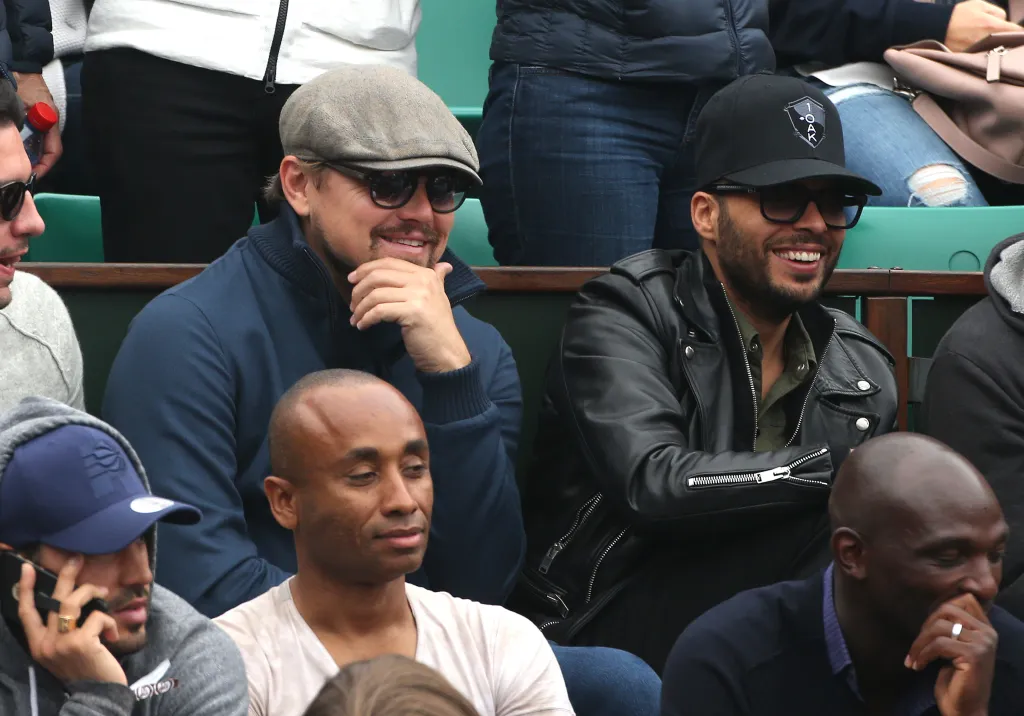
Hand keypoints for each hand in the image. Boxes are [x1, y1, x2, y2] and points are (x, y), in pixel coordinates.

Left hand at [12, 72, 61, 178]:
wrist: (20, 65)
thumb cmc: (23, 83)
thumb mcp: (20, 104)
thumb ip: (20, 122)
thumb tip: (15, 144)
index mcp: (51, 122)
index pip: (54, 151)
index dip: (45, 165)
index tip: (33, 174)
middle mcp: (50, 124)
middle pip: (47, 151)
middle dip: (36, 163)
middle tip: (23, 172)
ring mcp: (43, 122)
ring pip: (39, 145)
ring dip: (29, 155)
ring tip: (19, 163)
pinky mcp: (34, 118)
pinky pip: (32, 137)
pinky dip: (24, 145)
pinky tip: (15, 148)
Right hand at [17, 557, 127, 685]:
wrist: (99, 694)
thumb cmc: (87, 668)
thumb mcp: (67, 650)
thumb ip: (64, 631)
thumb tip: (74, 599)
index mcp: (39, 645)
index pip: (26, 613)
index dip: (27, 589)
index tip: (27, 568)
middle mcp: (45, 644)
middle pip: (54, 601)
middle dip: (66, 575)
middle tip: (77, 559)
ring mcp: (61, 644)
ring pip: (73, 602)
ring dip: (92, 592)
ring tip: (104, 595)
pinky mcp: (81, 643)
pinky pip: (96, 617)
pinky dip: (108, 621)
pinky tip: (112, 635)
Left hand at [348, 258, 471, 373]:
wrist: (447, 352)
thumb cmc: (437, 327)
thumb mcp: (438, 297)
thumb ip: (438, 279)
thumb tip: (444, 265)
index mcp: (426, 274)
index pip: (389, 263)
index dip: (366, 269)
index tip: (352, 280)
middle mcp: (423, 281)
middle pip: (379, 276)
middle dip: (359, 289)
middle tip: (352, 304)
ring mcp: (418, 296)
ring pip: (376, 295)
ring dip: (360, 308)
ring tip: (356, 318)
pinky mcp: (412, 312)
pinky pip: (379, 311)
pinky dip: (366, 318)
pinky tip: (362, 326)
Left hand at [905, 594, 996, 715]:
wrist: (965, 708)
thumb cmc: (956, 679)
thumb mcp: (955, 647)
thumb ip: (953, 627)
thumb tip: (934, 607)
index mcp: (985, 628)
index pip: (964, 598)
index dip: (940, 606)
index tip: (926, 626)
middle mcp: (987, 632)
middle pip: (947, 609)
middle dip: (925, 625)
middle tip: (917, 645)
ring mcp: (983, 643)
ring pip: (939, 627)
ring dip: (919, 643)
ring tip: (913, 658)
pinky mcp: (974, 654)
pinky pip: (938, 644)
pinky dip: (922, 654)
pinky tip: (917, 665)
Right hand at [945, 0, 1021, 51]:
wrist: (935, 28)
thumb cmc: (958, 15)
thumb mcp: (980, 5)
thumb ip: (998, 12)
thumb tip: (1004, 21)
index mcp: (993, 25)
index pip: (1017, 32)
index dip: (1019, 33)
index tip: (1017, 34)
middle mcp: (987, 40)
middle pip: (1007, 44)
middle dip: (1008, 41)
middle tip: (1003, 38)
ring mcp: (978, 51)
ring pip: (995, 52)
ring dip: (996, 48)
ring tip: (990, 45)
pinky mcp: (969, 58)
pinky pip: (982, 57)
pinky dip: (983, 54)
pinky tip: (979, 50)